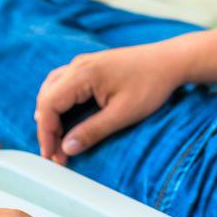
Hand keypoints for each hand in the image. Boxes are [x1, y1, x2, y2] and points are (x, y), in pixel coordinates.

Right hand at [35, 43, 183, 163]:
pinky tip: (65, 118)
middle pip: (46, 97)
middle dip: (47, 127)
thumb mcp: (123, 114)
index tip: (52, 155)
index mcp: (82, 74)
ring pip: (52, 89)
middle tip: (55, 153)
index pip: (49, 104)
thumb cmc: (151, 85)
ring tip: (56, 139)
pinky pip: (63, 84)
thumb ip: (92, 131)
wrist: (171, 61)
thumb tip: (67, 148)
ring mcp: (83, 63)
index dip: (46, 133)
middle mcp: (78, 65)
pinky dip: (59, 102)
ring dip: (50, 114)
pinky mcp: (90, 66)